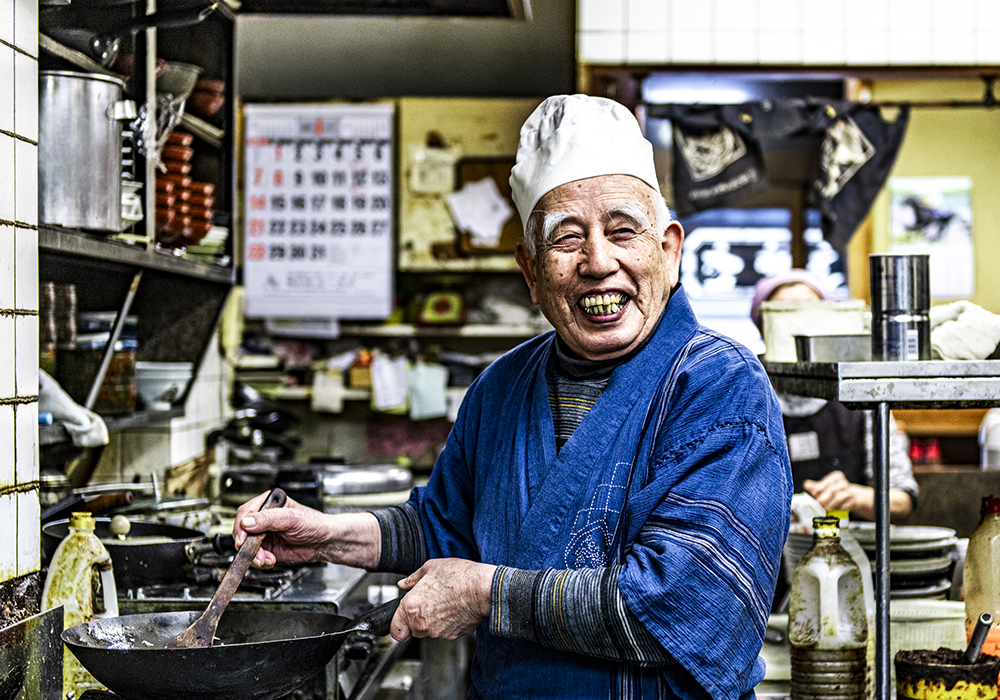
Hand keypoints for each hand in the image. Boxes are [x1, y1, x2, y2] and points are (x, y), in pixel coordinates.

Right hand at [233, 490, 379, 568]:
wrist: (326, 542)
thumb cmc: (315, 524)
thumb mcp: (291, 518)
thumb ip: (268, 519)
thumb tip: (247, 522)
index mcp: (270, 503)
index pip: (246, 512)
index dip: (241, 526)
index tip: (243, 538)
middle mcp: (265, 518)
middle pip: (242, 530)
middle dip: (247, 544)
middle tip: (253, 552)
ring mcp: (265, 534)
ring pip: (247, 546)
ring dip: (254, 555)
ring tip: (266, 558)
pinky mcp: (268, 548)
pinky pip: (255, 556)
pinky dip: (260, 561)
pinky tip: (270, 560)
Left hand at [391, 558, 495, 641]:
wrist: (483, 589)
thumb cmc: (458, 577)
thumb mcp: (430, 568)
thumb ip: (412, 579)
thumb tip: (404, 584)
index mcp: (411, 607)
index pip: (395, 630)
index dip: (397, 624)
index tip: (401, 618)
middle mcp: (422, 624)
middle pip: (412, 630)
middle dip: (417, 618)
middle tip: (428, 602)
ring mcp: (438, 632)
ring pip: (429, 630)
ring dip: (433, 620)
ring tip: (444, 601)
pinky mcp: (453, 635)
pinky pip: (444, 631)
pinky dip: (447, 622)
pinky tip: (454, 607)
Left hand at [803, 470, 863, 512]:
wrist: (853, 498)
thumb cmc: (835, 492)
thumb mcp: (825, 488)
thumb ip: (815, 486)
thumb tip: (806, 484)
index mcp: (836, 477)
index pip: (827, 481)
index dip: (819, 487)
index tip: (814, 493)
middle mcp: (843, 483)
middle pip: (831, 490)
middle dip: (823, 499)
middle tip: (818, 505)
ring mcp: (850, 491)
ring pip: (838, 498)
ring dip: (830, 505)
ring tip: (825, 510)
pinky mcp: (854, 500)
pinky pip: (845, 505)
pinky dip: (838, 509)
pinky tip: (834, 512)